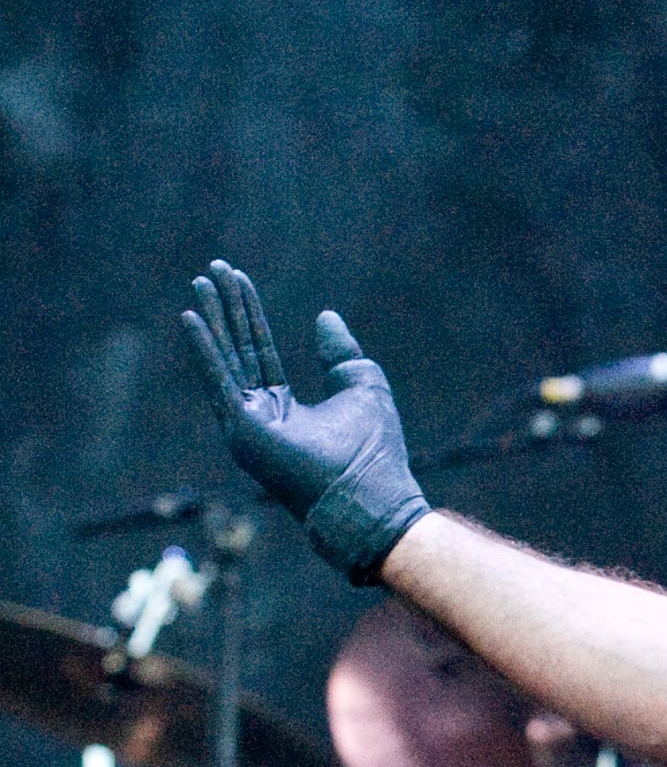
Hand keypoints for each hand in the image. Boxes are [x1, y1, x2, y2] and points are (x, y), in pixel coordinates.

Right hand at [179, 260, 429, 583]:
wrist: (370, 497)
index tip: (236, 279)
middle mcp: (257, 414)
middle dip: (225, 309)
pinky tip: (193, 318)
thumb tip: (325, 316)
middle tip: (211, 270)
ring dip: (213, 319)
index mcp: (282, 408)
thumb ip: (339, 353)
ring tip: (200, 282)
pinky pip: (221, 379)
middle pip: (237, 350)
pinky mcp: (242, 429)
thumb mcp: (361, 386)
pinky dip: (206, 348)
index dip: (249, 315)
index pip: (260, 351)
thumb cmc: (373, 452)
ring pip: (226, 359)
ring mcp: (245, 424)